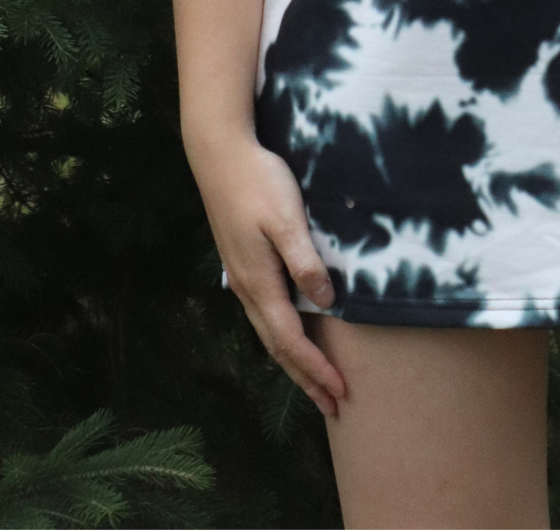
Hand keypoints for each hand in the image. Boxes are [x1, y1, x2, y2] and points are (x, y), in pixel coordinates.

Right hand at [186, 130, 346, 416]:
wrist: (220, 154)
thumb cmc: (258, 182)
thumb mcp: (288, 219)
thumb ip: (306, 263)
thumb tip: (327, 303)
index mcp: (260, 284)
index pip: (292, 342)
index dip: (316, 370)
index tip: (340, 393)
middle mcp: (247, 289)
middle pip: (278, 348)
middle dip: (305, 378)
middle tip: (331, 406)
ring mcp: (241, 278)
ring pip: (268, 333)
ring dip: (292, 361)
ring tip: (313, 380)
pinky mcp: (241, 264)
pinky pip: (263, 315)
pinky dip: (280, 336)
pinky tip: (290, 333)